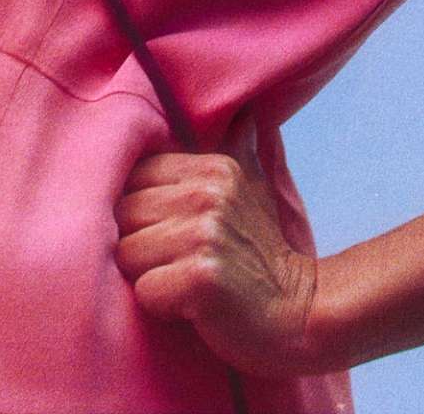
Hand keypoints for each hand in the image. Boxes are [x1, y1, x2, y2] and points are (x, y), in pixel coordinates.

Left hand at [112, 116, 323, 380]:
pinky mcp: (201, 278)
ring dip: (147, 278)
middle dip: (138, 246)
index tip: (168, 233)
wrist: (300, 313)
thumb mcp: (255, 189)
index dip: (141, 212)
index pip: (134, 177)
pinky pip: (144, 291)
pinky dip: (159, 307)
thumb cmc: (263, 254)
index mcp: (213, 167)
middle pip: (123, 214)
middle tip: (175, 264)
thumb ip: (240, 146)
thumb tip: (246, 110)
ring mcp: (205, 234)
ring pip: (126, 254)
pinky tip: (190, 307)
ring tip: (182, 283)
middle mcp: (207, 193)